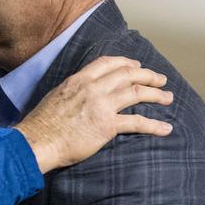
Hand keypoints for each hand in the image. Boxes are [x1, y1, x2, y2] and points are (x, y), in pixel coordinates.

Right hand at [16, 56, 172, 172]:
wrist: (37, 142)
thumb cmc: (41, 124)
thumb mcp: (55, 97)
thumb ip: (72, 92)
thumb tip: (79, 95)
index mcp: (78, 80)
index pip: (107, 63)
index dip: (126, 62)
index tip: (136, 65)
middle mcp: (92, 88)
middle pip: (127, 74)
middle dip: (147, 75)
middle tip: (160, 79)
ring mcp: (101, 106)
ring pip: (136, 92)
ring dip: (156, 94)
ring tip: (168, 97)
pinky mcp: (106, 126)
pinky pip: (137, 122)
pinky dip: (154, 125)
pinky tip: (166, 129)